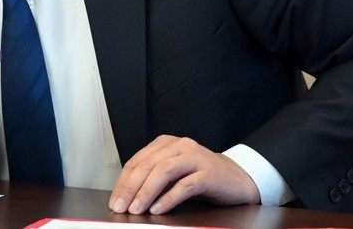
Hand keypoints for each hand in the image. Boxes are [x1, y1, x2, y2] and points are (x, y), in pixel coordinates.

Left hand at [109, 135, 259, 214]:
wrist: (238, 178)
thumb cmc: (202, 177)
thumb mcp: (174, 174)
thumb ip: (153, 179)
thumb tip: (127, 198)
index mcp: (166, 144)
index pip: (137, 161)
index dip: (123, 182)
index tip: (114, 201)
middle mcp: (179, 146)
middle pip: (147, 165)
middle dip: (130, 188)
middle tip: (121, 207)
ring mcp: (194, 157)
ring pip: (163, 172)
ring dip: (146, 192)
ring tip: (137, 209)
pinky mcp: (208, 172)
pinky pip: (184, 184)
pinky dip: (169, 198)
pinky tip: (159, 209)